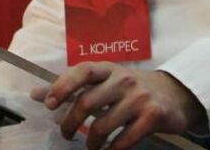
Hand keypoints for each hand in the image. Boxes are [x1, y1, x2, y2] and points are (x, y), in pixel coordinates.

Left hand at [31, 62, 205, 148]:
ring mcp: (139, 97)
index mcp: (108, 69)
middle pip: (87, 103)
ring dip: (91, 142)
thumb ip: (72, 87)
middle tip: (66, 134)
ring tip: (90, 146)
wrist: (173, 94)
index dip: (62, 86)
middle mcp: (123, 80)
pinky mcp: (153, 116)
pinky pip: (124, 140)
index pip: (82, 72)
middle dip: (71, 123)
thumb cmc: (130, 88)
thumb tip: (36, 94)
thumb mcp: (103, 81)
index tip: (49, 105)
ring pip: (103, 126)